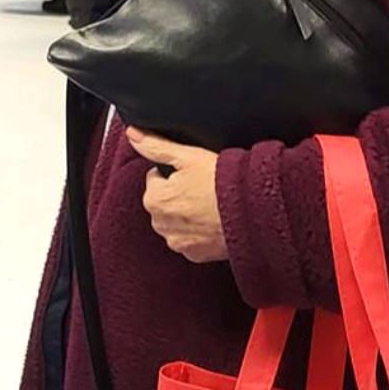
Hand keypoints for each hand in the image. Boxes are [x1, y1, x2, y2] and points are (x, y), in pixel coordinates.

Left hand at [126, 129, 226, 262]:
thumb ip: (156, 146)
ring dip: (190, 213)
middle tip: (205, 188)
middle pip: (166, 202)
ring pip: (178, 221)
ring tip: (212, 204)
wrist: (255, 214)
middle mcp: (161, 224)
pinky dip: (201, 231)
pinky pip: (192, 239)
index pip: (156, 179)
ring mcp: (179, 242)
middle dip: (181, 194)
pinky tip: (216, 221)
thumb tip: (133, 134)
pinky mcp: (196, 254)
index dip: (176, 173)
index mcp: (154, 200)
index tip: (194, 173)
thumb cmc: (224, 185)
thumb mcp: (189, 156)